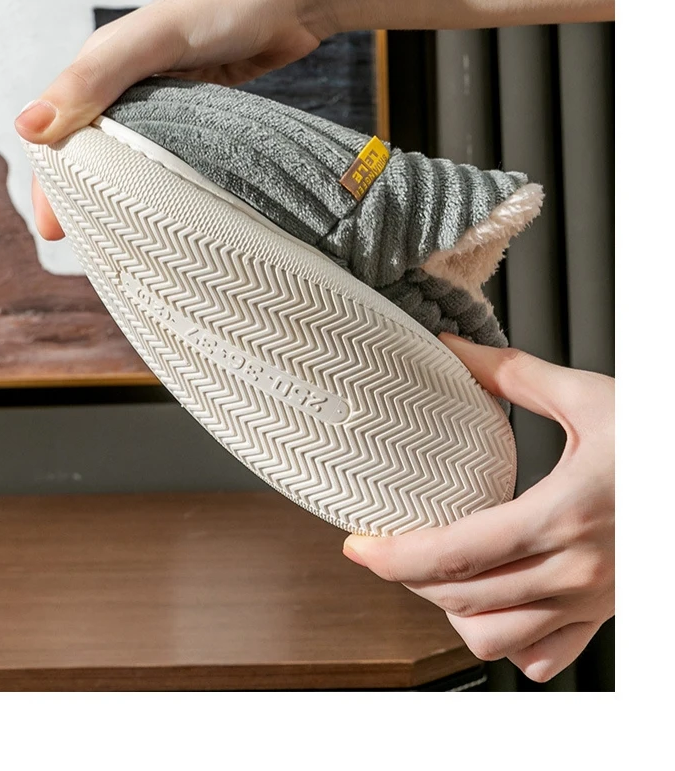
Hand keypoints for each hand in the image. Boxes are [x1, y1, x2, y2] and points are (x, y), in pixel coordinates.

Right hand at [15, 0, 336, 239]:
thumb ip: (95, 80)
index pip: (59, 131)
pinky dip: (163, 182)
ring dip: (123, 193)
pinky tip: (169, 210)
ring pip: (131, 156)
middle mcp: (126, 83)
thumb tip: (28, 128)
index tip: (56, 231)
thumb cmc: (227, 5)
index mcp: (101, 63)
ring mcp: (165, 100)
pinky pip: (171, 154)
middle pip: (93, 149)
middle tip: (90, 246)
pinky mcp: (199, 111)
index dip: (54, 182)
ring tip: (123, 239)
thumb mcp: (154, 40)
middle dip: (85, 196)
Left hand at [342, 334, 613, 683]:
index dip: (395, 557)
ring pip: (498, 638)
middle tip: (386, 550)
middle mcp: (576, 570)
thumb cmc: (661, 440)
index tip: (359, 547)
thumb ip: (514, 375)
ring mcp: (593, 600)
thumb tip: (455, 350)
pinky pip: (547, 655)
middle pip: (464, 599)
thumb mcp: (592, 397)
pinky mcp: (607, 612)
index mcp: (563, 514)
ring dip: (452, 613)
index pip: (456, 554)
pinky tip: (494, 607)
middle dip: (410, 580)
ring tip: (434, 576)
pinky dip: (509, 642)